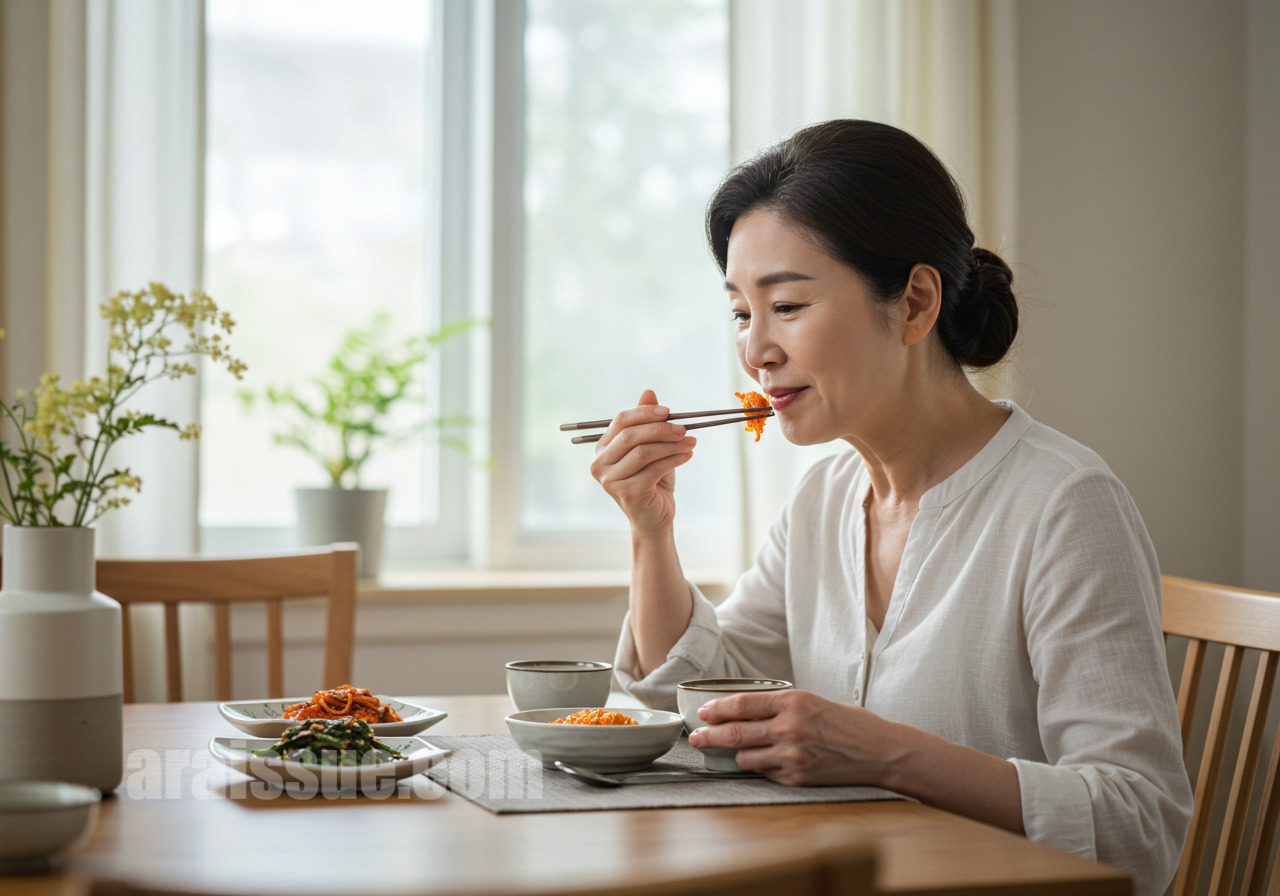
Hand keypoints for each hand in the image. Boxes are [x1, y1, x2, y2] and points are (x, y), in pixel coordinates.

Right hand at [590, 389, 696, 536]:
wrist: (655, 517)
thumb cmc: (652, 480)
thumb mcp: (651, 448)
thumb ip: (647, 422)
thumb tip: (648, 392)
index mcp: (602, 448)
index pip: (621, 421)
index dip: (645, 413)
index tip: (669, 412)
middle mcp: (600, 463)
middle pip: (630, 436)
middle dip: (660, 429)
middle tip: (683, 428)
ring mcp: (610, 480)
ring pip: (643, 452)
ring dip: (671, 445)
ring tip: (690, 442)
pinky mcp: (626, 493)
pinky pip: (654, 469)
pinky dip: (674, 459)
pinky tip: (687, 456)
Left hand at [686, 689, 895, 786]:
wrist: (880, 751)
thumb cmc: (849, 723)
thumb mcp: (813, 701)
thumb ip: (781, 705)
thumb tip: (745, 709)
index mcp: (793, 701)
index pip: (742, 703)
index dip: (717, 709)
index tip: (703, 712)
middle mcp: (789, 727)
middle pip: (735, 732)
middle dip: (709, 736)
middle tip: (695, 737)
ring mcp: (793, 756)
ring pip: (746, 757)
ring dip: (737, 754)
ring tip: (734, 751)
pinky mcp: (798, 778)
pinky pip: (767, 774)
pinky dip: (763, 768)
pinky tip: (770, 762)